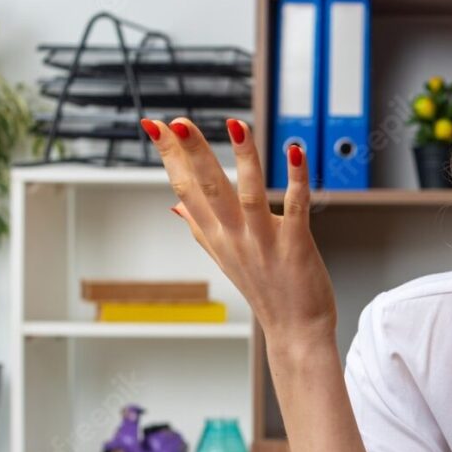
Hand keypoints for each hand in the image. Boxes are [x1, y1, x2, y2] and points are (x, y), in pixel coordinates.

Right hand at [142, 117, 336, 354]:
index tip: (154, 125)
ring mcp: (264, 243)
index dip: (169, 157)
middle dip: (192, 153)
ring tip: (236, 124)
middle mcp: (235, 238)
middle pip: (208, 190)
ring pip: (249, 195)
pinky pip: (297, 208)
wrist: (296, 331)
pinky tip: (296, 152)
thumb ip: (200, 230)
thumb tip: (174, 208)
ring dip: (244, 159)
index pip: (184, 190)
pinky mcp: (296, 246)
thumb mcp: (224, 259)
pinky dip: (297, 180)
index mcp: (215, 237)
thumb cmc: (265, 291)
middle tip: (177, 121)